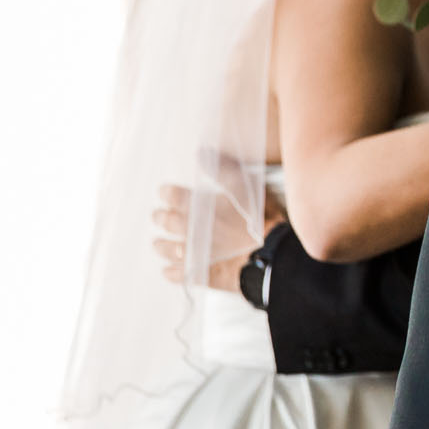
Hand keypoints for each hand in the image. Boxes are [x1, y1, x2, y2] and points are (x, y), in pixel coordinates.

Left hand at [153, 181, 285, 291]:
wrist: (271, 255)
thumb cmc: (260, 219)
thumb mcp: (246, 187)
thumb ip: (223, 169)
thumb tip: (202, 153)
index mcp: (199, 207)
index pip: (174, 196)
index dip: (167, 193)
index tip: (164, 192)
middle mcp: (190, 230)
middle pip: (167, 222)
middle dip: (161, 218)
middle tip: (158, 217)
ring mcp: (194, 254)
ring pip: (169, 250)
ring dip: (162, 246)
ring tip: (158, 244)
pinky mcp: (201, 275)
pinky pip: (179, 275)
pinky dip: (172, 273)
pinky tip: (169, 271)